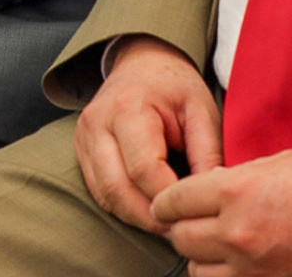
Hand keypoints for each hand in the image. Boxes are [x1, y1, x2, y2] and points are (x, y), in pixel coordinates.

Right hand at [75, 36, 221, 233]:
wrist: (143, 62)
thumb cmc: (174, 87)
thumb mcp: (201, 109)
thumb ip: (207, 152)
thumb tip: (210, 196)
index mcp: (129, 108)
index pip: (144, 169)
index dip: (169, 198)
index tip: (193, 212)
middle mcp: (98, 122)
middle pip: (117, 189)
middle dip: (150, 217)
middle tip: (180, 228)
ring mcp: (84, 137)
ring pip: (105, 196)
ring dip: (136, 216)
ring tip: (167, 223)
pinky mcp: (81, 150)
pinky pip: (99, 191)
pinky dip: (124, 207)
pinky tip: (149, 210)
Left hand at [151, 151, 291, 276]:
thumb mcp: (279, 163)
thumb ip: (237, 179)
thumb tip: (210, 192)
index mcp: (237, 192)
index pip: (174, 201)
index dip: (166, 201)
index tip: (167, 204)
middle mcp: (239, 234)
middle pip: (181, 238)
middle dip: (182, 228)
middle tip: (192, 222)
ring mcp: (255, 270)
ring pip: (198, 272)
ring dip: (202, 258)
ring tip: (216, 246)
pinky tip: (237, 266)